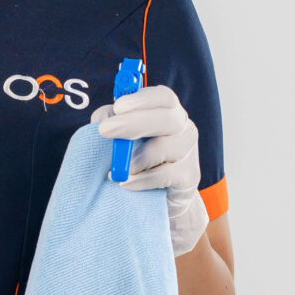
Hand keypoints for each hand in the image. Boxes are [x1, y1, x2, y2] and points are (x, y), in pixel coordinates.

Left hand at [89, 84, 208, 255]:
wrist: (157, 197)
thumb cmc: (133, 157)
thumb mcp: (118, 135)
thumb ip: (110, 120)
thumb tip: (106, 117)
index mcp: (166, 110)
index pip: (163, 97)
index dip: (141, 100)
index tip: (118, 107)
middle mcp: (183, 126)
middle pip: (168, 118)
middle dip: (134, 122)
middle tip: (105, 130)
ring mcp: (189, 151)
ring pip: (167, 147)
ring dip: (138, 157)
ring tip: (118, 168)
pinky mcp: (189, 176)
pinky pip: (166, 175)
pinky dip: (142, 179)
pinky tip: (127, 183)